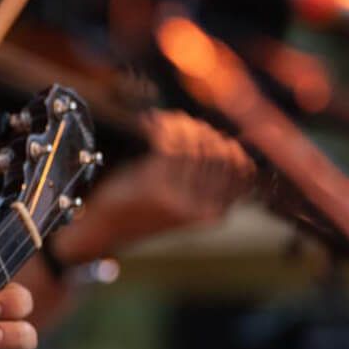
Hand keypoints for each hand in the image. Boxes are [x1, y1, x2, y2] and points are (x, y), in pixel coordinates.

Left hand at [76, 112, 253, 247]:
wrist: (107, 228)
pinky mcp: (156, 185)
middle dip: (204, 131)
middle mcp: (202, 208)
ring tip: (168, 120)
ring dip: (182, 125)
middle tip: (186, 122)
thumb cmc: (144, 209)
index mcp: (215, 213)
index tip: (215, 134)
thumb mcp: (184, 202)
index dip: (231, 146)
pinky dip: (164, 127)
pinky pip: (170, 144)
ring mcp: (179, 197)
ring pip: (195, 146)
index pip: (242, 171)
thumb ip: (206, 181)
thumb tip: (227, 141)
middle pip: (219, 154)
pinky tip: (153, 122)